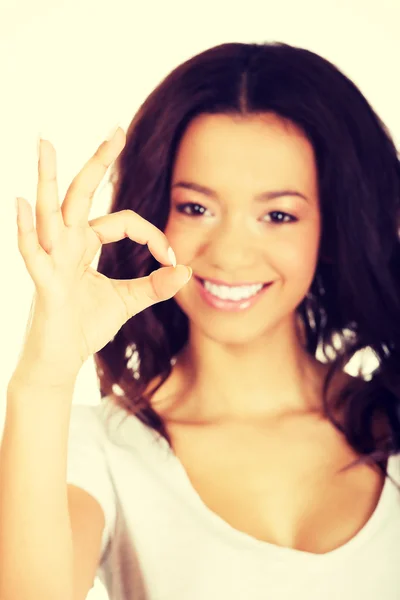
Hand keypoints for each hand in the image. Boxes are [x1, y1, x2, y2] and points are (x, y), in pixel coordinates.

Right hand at [14, 127, 190, 380]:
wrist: (61, 360)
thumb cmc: (86, 327)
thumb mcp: (127, 301)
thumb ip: (155, 285)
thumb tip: (187, 271)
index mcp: (85, 245)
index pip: (124, 221)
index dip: (154, 235)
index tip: (173, 258)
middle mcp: (67, 244)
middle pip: (82, 195)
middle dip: (99, 162)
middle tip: (116, 130)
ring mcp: (53, 260)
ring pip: (50, 212)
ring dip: (48, 178)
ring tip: (45, 144)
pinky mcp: (45, 283)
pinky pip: (33, 253)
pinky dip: (26, 230)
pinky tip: (22, 203)